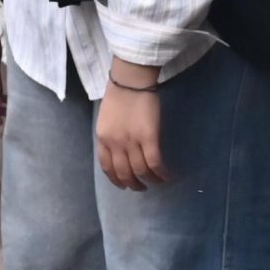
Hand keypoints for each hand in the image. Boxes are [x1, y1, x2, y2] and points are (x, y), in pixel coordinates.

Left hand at [96, 76, 167, 190]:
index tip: (124, 186)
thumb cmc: (118, 97)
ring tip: (157, 182)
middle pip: (124, 172)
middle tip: (142, 188)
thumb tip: (119, 153)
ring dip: (150, 180)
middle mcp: (115, 143)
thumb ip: (110, 137)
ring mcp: (131, 141)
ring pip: (141, 171)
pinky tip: (166, 176)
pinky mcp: (148, 138)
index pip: (107, 166)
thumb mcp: (106, 120)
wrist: (129, 82)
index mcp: (102, 138)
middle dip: (134, 185)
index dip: (116, 180)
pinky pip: (154, 163)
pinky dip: (161, 173)